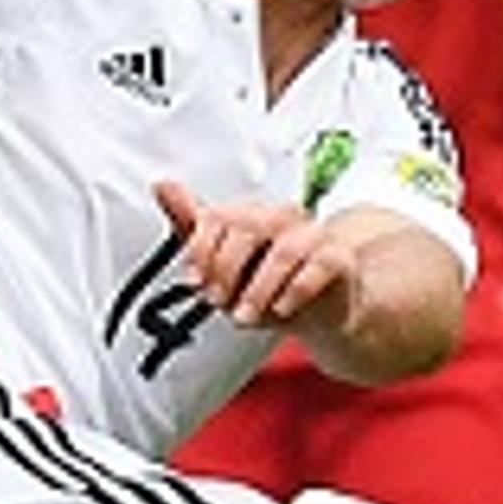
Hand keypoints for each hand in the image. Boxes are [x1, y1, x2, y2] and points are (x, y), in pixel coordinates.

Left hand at [156, 179, 359, 331]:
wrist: (319, 310)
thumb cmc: (269, 284)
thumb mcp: (224, 266)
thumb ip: (193, 228)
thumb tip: (163, 186)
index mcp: (250, 215)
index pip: (220, 216)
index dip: (201, 250)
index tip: (194, 281)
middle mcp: (281, 218)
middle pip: (250, 227)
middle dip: (226, 269)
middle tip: (217, 300)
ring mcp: (313, 235)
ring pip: (285, 249)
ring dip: (259, 288)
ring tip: (244, 317)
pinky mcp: (338, 258)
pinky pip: (322, 264)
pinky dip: (297, 289)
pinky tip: (282, 308)